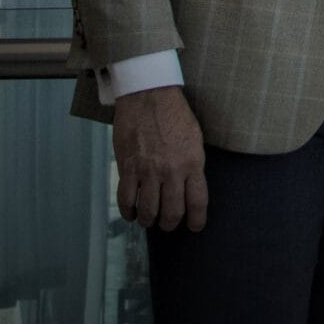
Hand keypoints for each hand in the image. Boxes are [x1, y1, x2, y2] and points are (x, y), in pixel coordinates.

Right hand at [111, 86, 209, 230]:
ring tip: (149, 219)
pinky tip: (132, 212)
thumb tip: (190, 188)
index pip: (198, 202)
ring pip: (148, 211)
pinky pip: (126, 199)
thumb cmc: (175, 115)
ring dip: (148, 220)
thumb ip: (193, 165)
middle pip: (172, 212)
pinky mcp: (128, 167)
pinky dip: (129, 211)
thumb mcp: (195, 139)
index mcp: (193, 163)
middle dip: (170, 224)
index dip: (196, 220)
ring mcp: (148, 170)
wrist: (149, 96)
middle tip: (167, 224)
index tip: (195, 227)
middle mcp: (172, 170)